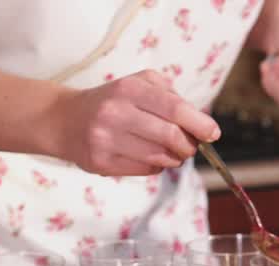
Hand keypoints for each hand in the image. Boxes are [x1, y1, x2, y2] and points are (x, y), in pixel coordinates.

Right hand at [51, 70, 219, 175]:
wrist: (65, 120)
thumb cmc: (112, 101)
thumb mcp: (138, 83)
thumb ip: (170, 97)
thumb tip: (200, 123)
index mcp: (128, 89)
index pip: (175, 109)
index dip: (199, 124)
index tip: (212, 133)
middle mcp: (115, 113)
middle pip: (171, 137)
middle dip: (189, 145)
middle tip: (192, 146)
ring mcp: (106, 140)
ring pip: (160, 158)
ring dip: (175, 158)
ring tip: (173, 151)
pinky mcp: (101, 163)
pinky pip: (145, 170)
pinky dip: (157, 166)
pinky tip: (151, 156)